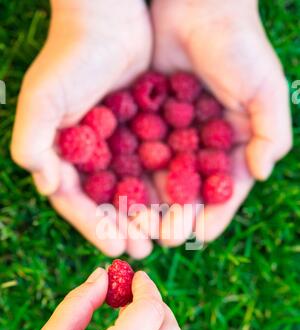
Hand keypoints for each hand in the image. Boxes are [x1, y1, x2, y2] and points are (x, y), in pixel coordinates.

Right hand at [11, 0, 153, 257]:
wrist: (108, 18)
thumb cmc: (71, 56)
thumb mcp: (43, 97)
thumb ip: (34, 140)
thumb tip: (47, 183)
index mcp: (61, 154)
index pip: (75, 201)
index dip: (93, 225)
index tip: (115, 244)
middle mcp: (87, 155)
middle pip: (104, 202)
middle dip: (123, 227)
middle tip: (143, 251)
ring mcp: (114, 146)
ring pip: (131, 189)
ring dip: (146, 214)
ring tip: (164, 236)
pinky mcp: (138, 133)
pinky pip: (151, 166)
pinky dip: (162, 185)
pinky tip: (178, 202)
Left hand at [151, 0, 291, 244]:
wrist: (196, 5)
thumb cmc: (238, 45)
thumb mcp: (265, 89)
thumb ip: (270, 133)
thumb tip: (261, 174)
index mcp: (235, 147)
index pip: (225, 191)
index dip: (213, 215)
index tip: (196, 235)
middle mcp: (204, 148)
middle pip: (190, 193)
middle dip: (176, 217)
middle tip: (161, 237)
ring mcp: (175, 137)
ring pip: (162, 180)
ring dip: (151, 204)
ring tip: (138, 224)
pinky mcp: (149, 123)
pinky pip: (140, 156)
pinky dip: (131, 175)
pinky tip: (120, 193)